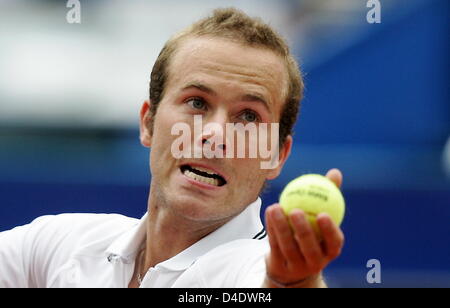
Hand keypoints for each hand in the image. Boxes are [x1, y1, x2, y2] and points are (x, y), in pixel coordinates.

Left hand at [264, 169, 344, 287]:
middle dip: (303, 230)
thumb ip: (328, 196)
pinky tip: (269, 211)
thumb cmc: (313, 234)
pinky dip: (271, 228)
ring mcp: (297, 267)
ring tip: (276, 207)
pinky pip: (275, 245)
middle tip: (296, 210)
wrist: (293, 266)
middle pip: (310, 247)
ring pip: (288, 247)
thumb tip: (335, 172)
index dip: (330, 230)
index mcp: (331, 251)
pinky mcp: (280, 266)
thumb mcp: (321, 219)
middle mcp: (316, 262)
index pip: (334, 242)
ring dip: (280, 226)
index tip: (323, 214)